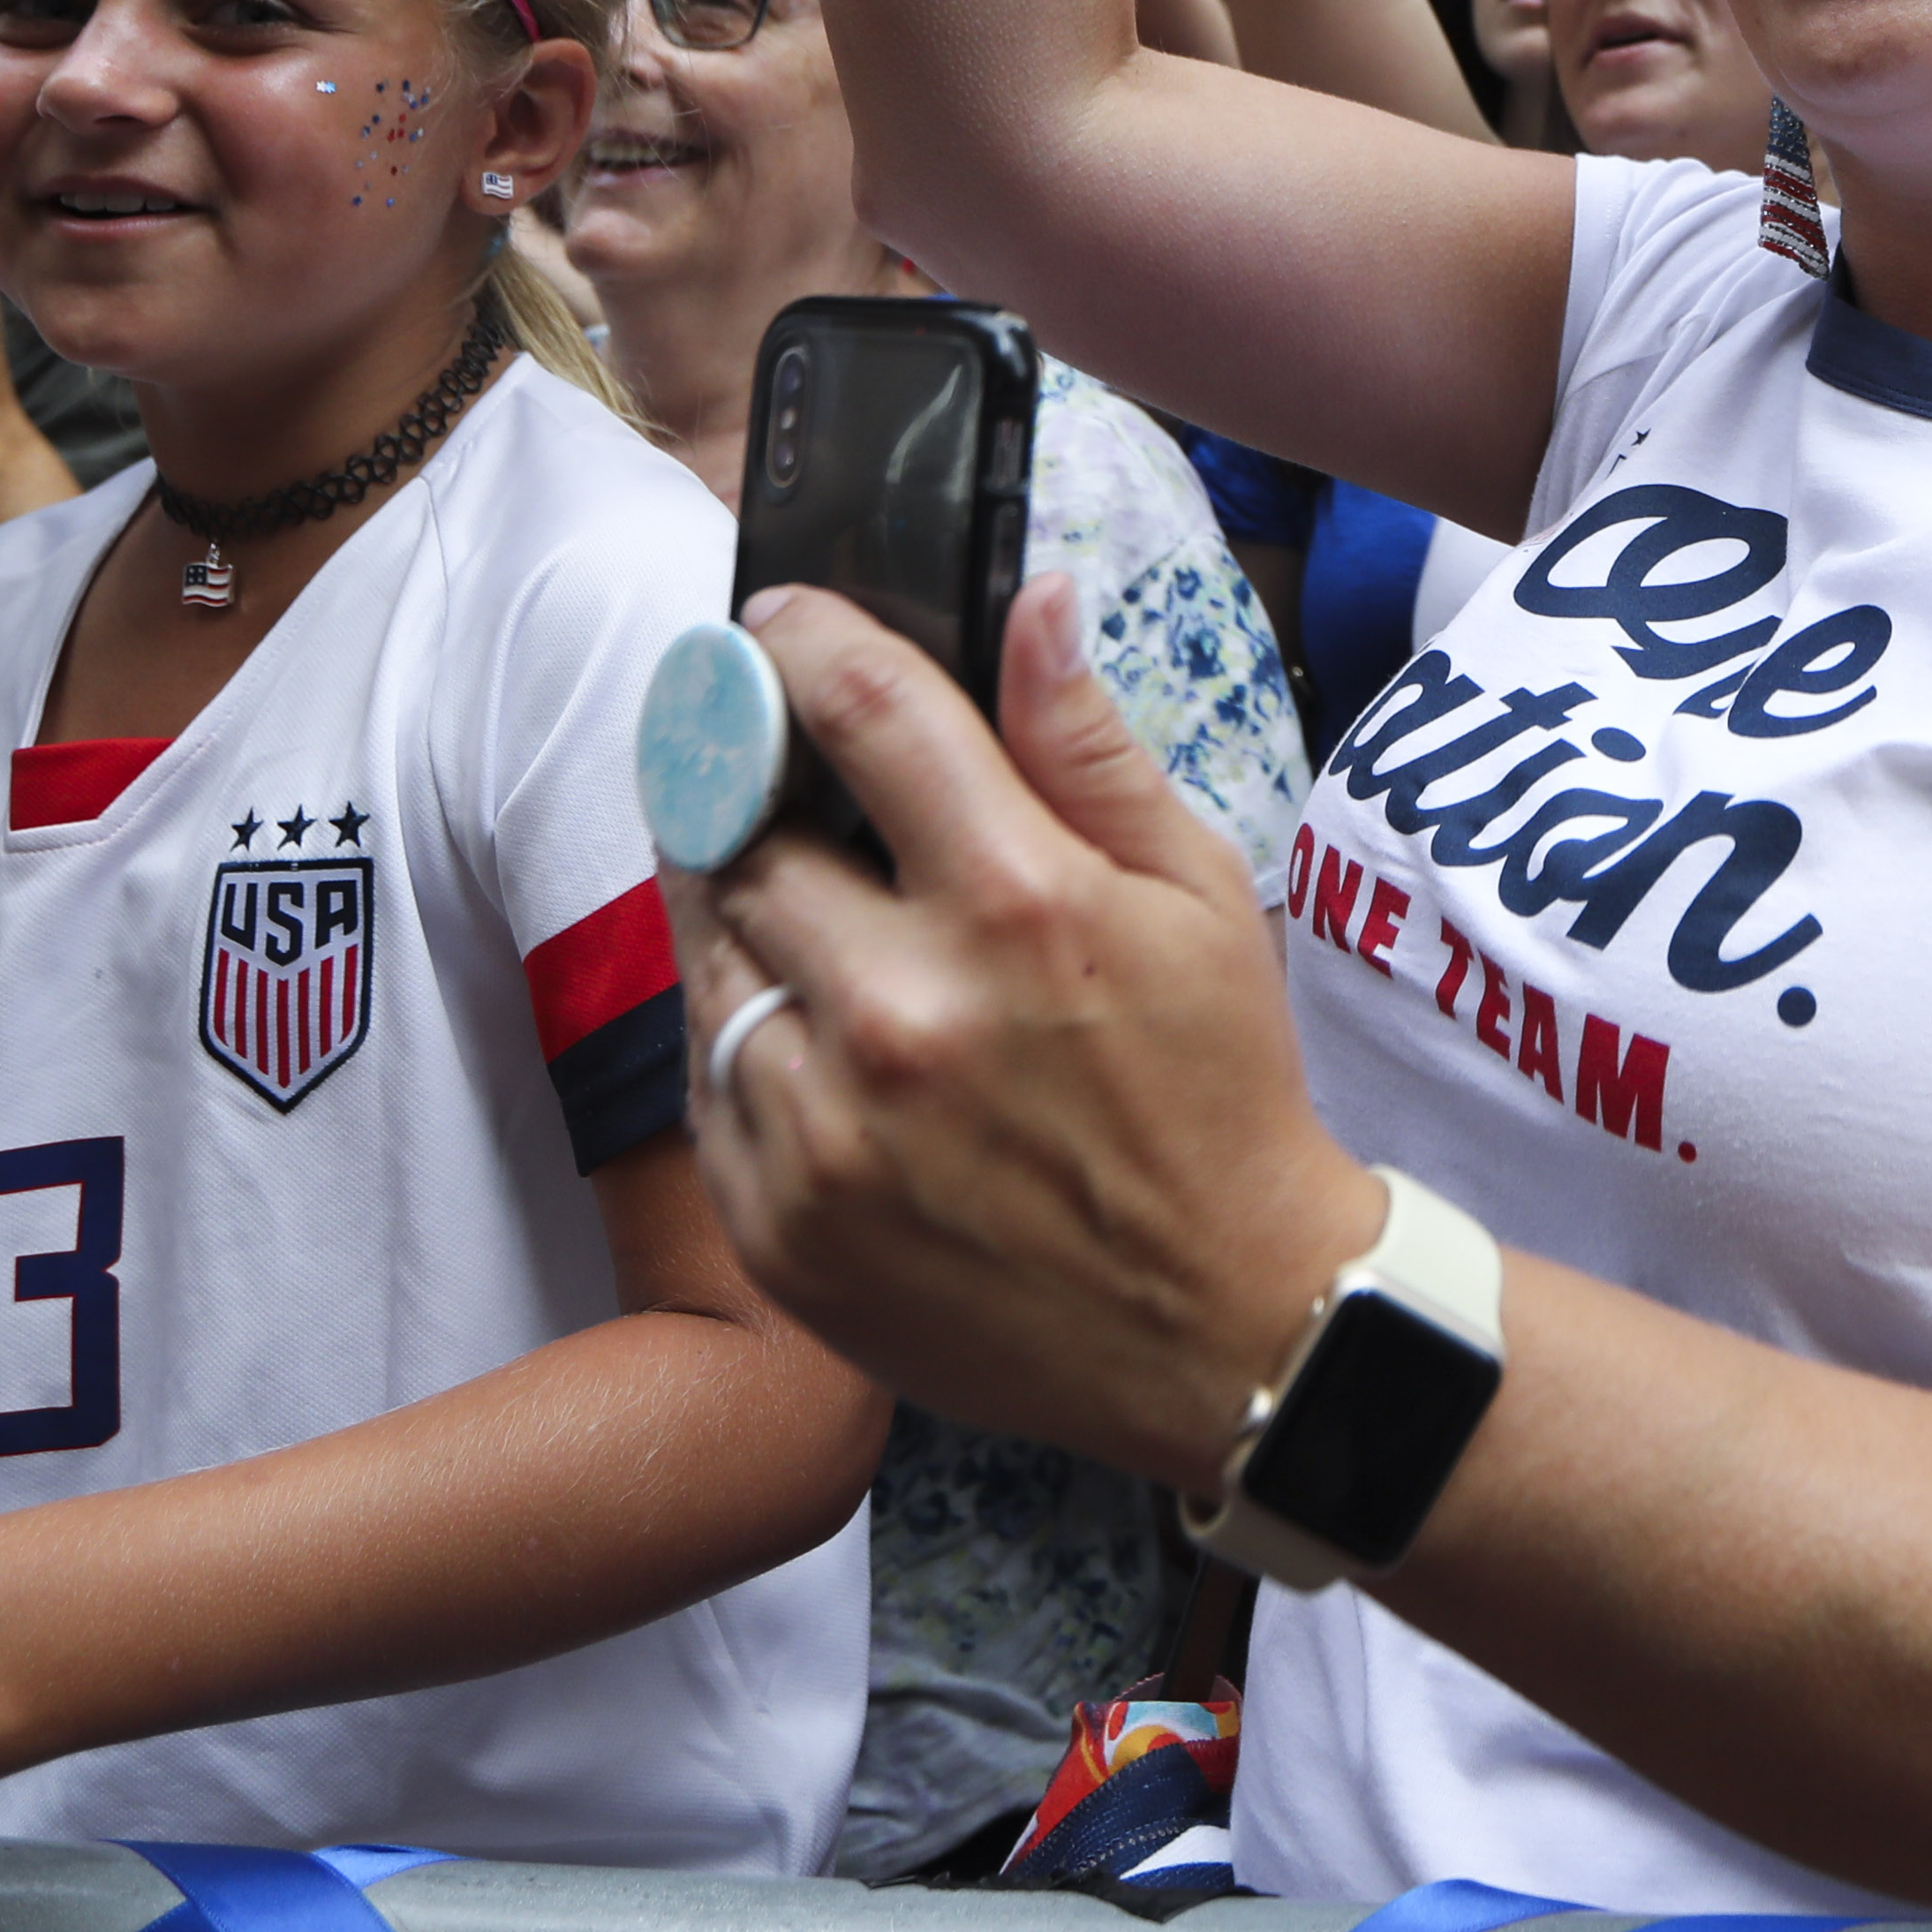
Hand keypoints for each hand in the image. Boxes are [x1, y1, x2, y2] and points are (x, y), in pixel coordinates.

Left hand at [675, 576, 1386, 1491]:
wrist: (1223, 1330)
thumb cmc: (1217, 1090)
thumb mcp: (1197, 893)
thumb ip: (1088, 744)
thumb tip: (1031, 601)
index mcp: (1018, 902)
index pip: (858, 709)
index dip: (797, 641)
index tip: (776, 625)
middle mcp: (901, 1009)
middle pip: (745, 830)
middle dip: (750, 785)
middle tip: (770, 773)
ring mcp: (826, 1128)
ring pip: (709, 954)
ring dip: (737, 908)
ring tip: (795, 901)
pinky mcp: (779, 1225)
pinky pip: (708, 1080)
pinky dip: (744, 1035)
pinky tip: (812, 1030)